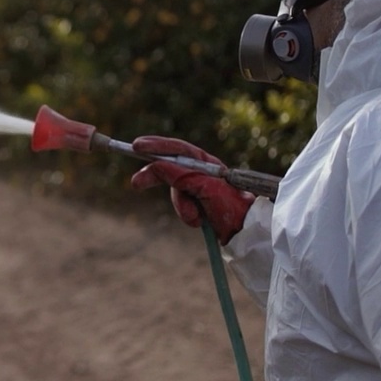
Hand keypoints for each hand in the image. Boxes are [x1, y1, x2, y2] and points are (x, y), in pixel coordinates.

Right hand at [130, 136, 253, 244]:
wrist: (245, 233)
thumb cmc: (232, 208)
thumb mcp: (207, 189)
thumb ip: (183, 175)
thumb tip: (158, 165)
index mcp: (207, 164)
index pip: (178, 151)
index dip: (156, 146)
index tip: (136, 147)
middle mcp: (202, 173)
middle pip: (171, 169)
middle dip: (156, 177)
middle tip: (135, 183)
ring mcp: (199, 189)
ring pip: (175, 192)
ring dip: (182, 206)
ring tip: (196, 218)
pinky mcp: (197, 204)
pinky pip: (181, 206)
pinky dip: (187, 214)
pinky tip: (199, 222)